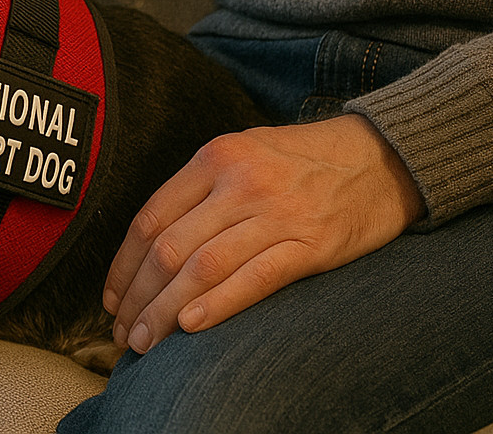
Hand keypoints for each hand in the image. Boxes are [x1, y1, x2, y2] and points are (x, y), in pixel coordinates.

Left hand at [105, 113, 423, 352]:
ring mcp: (276, 213)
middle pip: (168, 249)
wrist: (380, 157)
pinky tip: (191, 326)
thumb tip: (150, 243)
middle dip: (137, 298)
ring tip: (146, 341)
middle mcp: (240, 183)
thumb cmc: (304, 159)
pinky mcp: (311, 244)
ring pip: (202, 268)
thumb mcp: (243, 151)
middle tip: (123, 332)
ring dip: (165, 312)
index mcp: (215, 158)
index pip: (150, 218)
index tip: (112, 298)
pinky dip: (218, 304)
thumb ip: (199, 188)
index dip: (123, 266)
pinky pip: (255, 278)